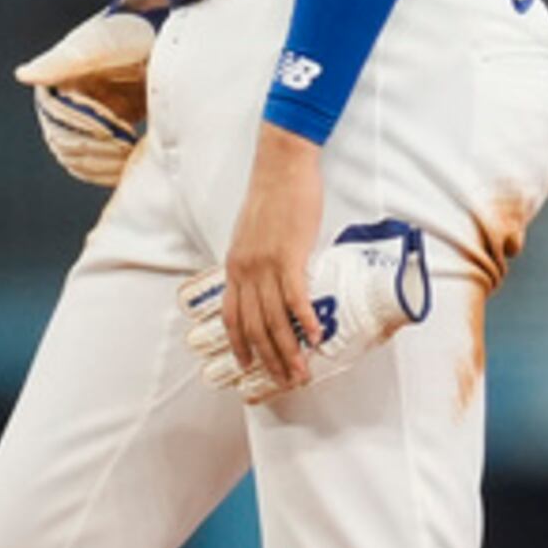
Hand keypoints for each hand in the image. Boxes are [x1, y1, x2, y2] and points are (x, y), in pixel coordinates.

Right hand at [11, 0, 165, 188]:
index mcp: (61, 75)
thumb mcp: (106, 42)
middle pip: (61, 137)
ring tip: (125, 156)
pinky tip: (123, 166)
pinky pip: (89, 161)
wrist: (168, 35)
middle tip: (122, 147)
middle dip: (91, 147)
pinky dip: (102, 170)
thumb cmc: (139, 32)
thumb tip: (24, 75)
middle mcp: (68, 95)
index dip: (82, 124)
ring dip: (96, 163)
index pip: (56, 113)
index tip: (112, 128)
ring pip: (73, 154)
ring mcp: (85, 113)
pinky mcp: (104, 128)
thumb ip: (65, 58)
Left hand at [216, 122, 326, 392]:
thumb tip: (267, 281)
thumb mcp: (252, 234)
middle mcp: (246, 271)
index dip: (240, 345)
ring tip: (301, 372)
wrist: (281, 166)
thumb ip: (256, 261)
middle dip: (269, 359)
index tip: (248, 367)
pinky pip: (295, 297)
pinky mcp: (289, 255)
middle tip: (285, 381)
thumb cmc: (272, 197)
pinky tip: (315, 337)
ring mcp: (266, 265)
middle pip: (254, 326)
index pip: (232, 316)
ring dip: (288, 351)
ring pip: (274, 319)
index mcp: (235, 267)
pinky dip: (303, 320)